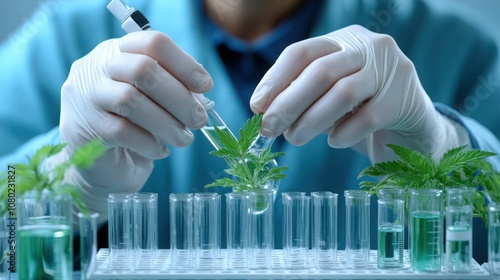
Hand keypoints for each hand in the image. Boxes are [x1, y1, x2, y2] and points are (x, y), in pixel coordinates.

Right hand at [52, 31, 211, 215]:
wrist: (105, 167)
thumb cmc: (136, 126)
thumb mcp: (156, 100)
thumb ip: (175, 88)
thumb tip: (201, 90)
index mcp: (119, 52)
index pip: (153, 43)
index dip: (184, 64)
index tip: (205, 86)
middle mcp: (96, 67)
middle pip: (143, 69)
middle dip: (179, 97)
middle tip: (198, 119)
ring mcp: (84, 97)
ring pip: (130, 100)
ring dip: (167, 123)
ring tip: (184, 139)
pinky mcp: (81, 129)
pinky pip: (121, 131)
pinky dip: (148, 142)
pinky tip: (160, 150)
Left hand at [250, 25, 468, 162]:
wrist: (413, 129)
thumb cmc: (363, 111)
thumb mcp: (330, 96)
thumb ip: (304, 96)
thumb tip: (265, 110)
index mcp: (344, 40)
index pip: (302, 52)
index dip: (275, 79)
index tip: (256, 106)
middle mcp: (369, 46)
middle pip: (320, 71)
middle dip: (288, 103)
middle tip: (268, 129)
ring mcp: (391, 69)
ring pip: (342, 92)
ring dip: (311, 120)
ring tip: (294, 139)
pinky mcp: (406, 99)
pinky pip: (367, 117)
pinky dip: (343, 133)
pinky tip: (333, 141)